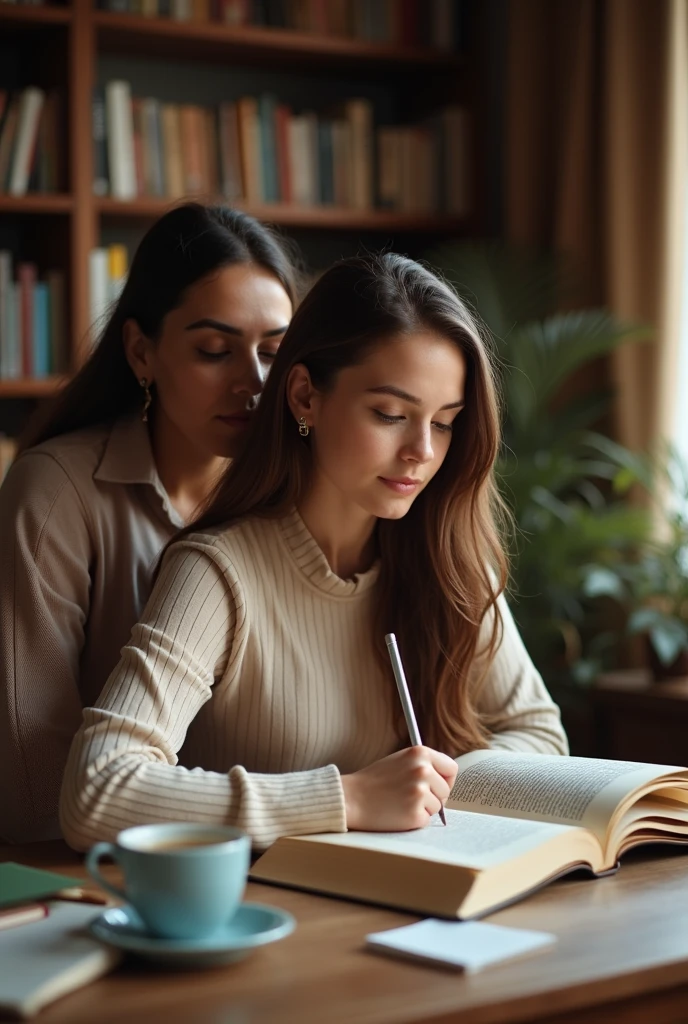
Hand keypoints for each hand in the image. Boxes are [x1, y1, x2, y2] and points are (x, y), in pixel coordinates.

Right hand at [341, 746, 457, 831]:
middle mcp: (423, 770)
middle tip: (410, 796)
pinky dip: (414, 820)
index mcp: (420, 753)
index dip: (445, 779)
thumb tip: (446, 778)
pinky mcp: (415, 814)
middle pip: (446, 790)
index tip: (437, 786)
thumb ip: (423, 764)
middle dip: (434, 796)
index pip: (451, 768)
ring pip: (437, 806)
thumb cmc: (374, 780)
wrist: (352, 798)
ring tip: (400, 802)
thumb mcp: (400, 760)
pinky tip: (398, 812)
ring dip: (423, 808)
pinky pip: (426, 820)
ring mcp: (420, 792)